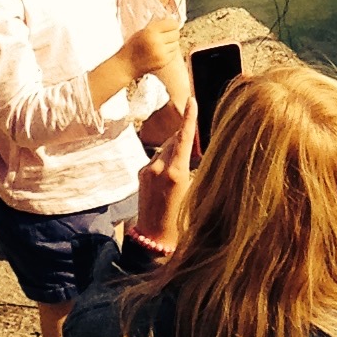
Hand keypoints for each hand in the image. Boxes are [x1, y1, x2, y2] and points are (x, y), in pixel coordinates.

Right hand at [123, 13, 185, 80]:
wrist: (127, 65)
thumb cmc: (134, 47)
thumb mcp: (142, 32)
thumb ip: (156, 27)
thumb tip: (174, 23)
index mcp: (150, 31)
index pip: (172, 24)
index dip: (172, 25)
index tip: (171, 26)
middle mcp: (156, 41)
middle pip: (176, 34)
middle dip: (172, 34)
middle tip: (166, 37)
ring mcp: (161, 52)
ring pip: (176, 43)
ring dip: (171, 44)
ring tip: (160, 46)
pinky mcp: (163, 61)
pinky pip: (174, 53)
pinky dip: (169, 52)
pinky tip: (160, 52)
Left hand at [134, 96, 201, 247]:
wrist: (155, 236)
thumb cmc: (181, 218)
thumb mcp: (192, 191)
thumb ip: (188, 168)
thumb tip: (187, 153)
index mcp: (176, 172)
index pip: (184, 138)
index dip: (189, 118)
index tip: (191, 100)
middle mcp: (159, 167)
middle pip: (174, 141)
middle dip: (183, 139)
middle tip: (194, 150)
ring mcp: (148, 170)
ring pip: (165, 150)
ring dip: (174, 152)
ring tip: (181, 173)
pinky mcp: (141, 174)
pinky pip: (156, 160)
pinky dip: (165, 162)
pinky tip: (169, 180)